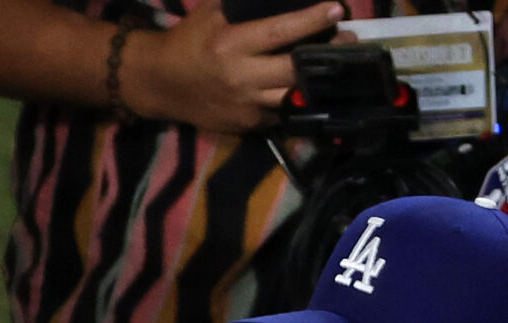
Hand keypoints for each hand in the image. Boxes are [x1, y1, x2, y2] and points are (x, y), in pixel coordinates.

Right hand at [118, 0, 342, 134]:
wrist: (158, 83)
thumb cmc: (188, 41)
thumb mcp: (211, 12)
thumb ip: (244, 4)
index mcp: (232, 45)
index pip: (281, 32)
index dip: (312, 20)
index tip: (336, 7)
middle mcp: (241, 78)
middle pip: (295, 70)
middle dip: (326, 54)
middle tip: (348, 39)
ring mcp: (244, 106)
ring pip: (293, 97)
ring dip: (316, 81)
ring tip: (335, 66)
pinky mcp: (245, 125)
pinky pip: (279, 113)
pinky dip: (294, 99)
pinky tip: (306, 87)